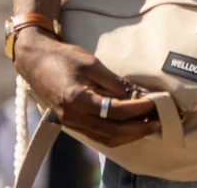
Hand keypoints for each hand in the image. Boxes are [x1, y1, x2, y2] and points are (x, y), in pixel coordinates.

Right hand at [11, 29, 158, 147]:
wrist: (35, 61)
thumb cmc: (64, 58)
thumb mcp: (92, 64)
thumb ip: (116, 82)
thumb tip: (142, 94)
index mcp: (77, 100)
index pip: (116, 111)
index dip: (139, 108)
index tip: (157, 101)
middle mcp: (73, 117)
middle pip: (113, 132)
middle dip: (139, 128)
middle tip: (161, 121)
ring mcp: (70, 123)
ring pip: (106, 138)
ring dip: (130, 135)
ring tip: (150, 125)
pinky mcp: (71, 123)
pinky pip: (97, 136)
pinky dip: (117, 134)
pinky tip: (131, 127)